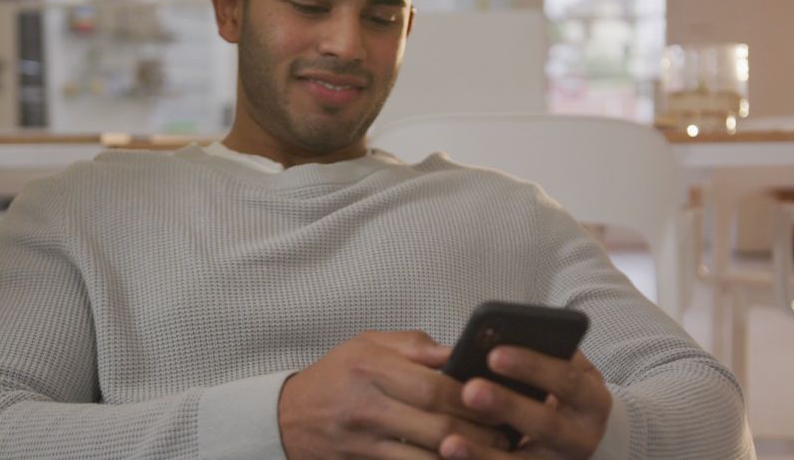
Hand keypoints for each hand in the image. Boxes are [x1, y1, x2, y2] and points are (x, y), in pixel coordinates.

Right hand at [277, 330, 509, 458]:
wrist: (286, 417)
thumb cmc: (336, 375)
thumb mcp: (367, 344)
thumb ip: (415, 346)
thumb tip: (459, 350)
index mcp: (371, 368)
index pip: (435, 387)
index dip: (473, 397)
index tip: (499, 399)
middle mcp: (367, 406)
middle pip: (438, 426)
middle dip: (479, 432)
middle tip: (507, 433)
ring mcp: (363, 442)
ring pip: (427, 459)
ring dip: (464, 458)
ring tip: (491, 453)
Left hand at [438, 349, 612, 459]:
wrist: (574, 432)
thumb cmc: (557, 387)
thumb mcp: (560, 365)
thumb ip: (538, 350)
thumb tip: (491, 338)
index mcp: (591, 400)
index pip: (567, 379)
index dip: (532, 367)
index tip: (494, 354)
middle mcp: (581, 437)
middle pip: (545, 424)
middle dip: (507, 406)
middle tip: (470, 390)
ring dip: (484, 453)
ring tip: (450, 443)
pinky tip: (449, 456)